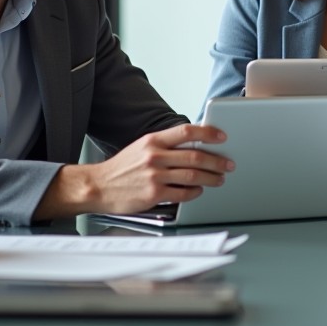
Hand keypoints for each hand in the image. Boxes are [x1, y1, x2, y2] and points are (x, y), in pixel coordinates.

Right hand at [81, 124, 233, 213]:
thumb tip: (194, 145)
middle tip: (228, 164)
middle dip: (217, 160)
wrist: (98, 186)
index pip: (186, 131)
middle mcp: (154, 156)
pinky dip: (196, 192)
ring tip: (219, 178)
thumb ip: (165, 145)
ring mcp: (154, 175)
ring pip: (193, 175)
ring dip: (211, 177)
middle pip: (195, 156)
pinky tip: (200, 190)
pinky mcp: (154, 194)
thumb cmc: (122, 168)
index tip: (222, 136)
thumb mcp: (141, 147)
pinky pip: (184, 193)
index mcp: (152, 140)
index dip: (208, 133)